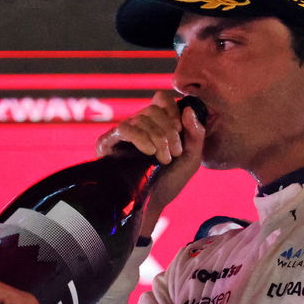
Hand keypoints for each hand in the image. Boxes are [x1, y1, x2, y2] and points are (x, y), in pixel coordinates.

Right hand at [95, 90, 205, 236]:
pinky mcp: (108, 142)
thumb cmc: (169, 183)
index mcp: (156, 123)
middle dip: (168, 131)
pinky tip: (148, 152)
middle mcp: (138, 124)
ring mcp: (122, 133)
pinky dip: (141, 138)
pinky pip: (125, 128)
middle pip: (153, 109)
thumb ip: (196, 134)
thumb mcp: (190, 158)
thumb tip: (187, 109)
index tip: (180, 131)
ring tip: (163, 159)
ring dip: (158, 138)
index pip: (161, 99)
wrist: (151, 204)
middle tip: (174, 153)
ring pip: (141, 118)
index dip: (172, 110)